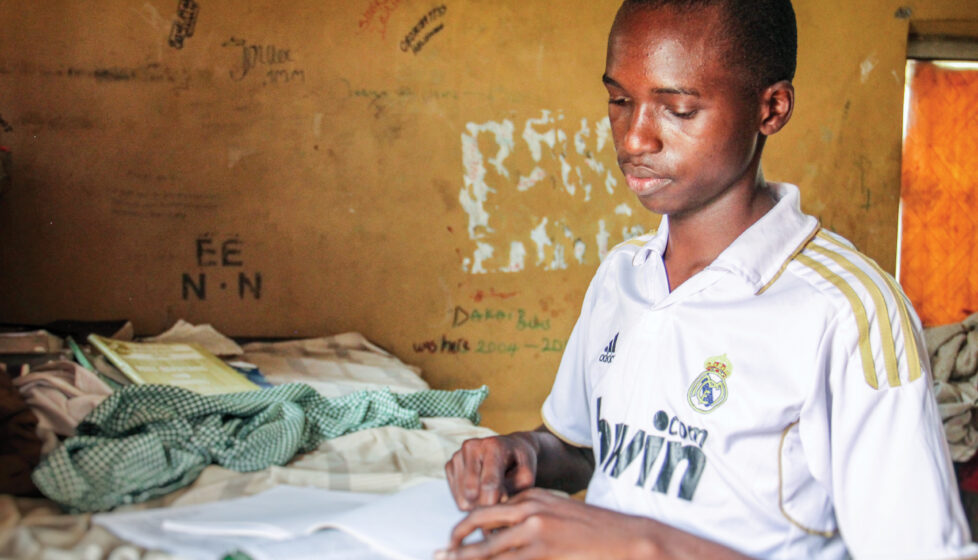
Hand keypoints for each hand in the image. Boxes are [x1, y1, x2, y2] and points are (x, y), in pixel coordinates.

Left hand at [435, 488, 655, 559]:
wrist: (627, 537)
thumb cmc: (595, 532)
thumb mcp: (560, 514)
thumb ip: (533, 518)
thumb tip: (508, 533)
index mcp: (532, 496)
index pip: (491, 509)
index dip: (468, 526)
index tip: (454, 538)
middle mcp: (529, 508)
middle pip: (480, 522)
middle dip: (456, 540)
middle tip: (441, 553)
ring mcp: (535, 529)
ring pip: (487, 548)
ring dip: (465, 558)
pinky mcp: (543, 550)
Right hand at [445, 433, 538, 510]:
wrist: (509, 448)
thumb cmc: (520, 464)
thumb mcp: (527, 475)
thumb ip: (514, 488)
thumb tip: (493, 503)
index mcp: (494, 446)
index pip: (489, 482)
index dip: (492, 503)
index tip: (497, 518)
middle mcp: (472, 446)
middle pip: (471, 491)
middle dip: (486, 505)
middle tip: (499, 505)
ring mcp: (458, 455)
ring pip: (462, 497)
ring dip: (478, 504)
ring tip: (492, 497)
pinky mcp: (449, 465)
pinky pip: (455, 496)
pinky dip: (469, 500)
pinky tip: (480, 492)